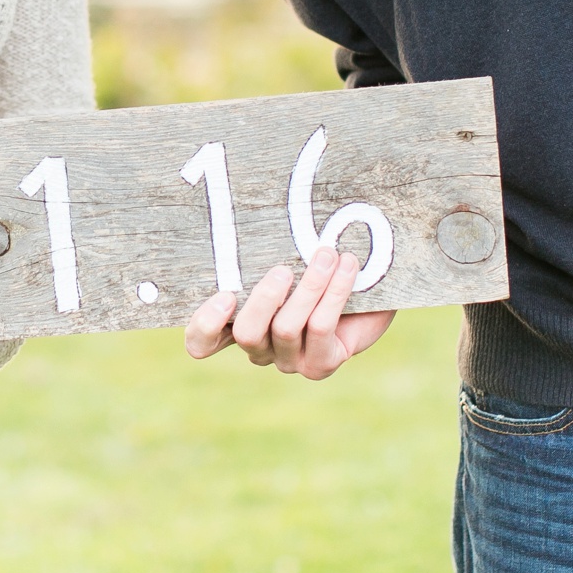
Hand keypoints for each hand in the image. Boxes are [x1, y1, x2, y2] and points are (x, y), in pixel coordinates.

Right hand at [184, 247, 394, 379]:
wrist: (370, 288)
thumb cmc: (319, 265)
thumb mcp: (289, 254)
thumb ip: (265, 249)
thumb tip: (255, 206)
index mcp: (237, 322)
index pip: (202, 342)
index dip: (205, 325)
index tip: (226, 295)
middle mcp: (259, 348)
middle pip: (246, 334)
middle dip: (264, 299)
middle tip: (283, 270)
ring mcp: (288, 361)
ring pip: (286, 329)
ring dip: (310, 286)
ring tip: (327, 254)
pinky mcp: (319, 365)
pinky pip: (320, 328)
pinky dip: (334, 293)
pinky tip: (347, 266)